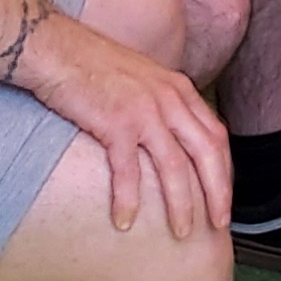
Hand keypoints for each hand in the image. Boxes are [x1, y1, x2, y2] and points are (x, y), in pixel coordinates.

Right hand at [19, 12, 229, 238]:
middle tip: (218, 225)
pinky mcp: (116, 122)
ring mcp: (144, 110)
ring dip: (181, 204)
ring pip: (175, 166)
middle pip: (206, 153)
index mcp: (179, 89)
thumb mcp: (142, 79)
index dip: (224, 171)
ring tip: (181, 232)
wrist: (56, 48)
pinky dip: (129, 199)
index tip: (223, 198)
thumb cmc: (92, 66)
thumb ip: (161, 103)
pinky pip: (129, 170)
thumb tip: (170, 137)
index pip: (215, 136)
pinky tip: (125, 221)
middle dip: (217, 193)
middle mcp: (169, 99)